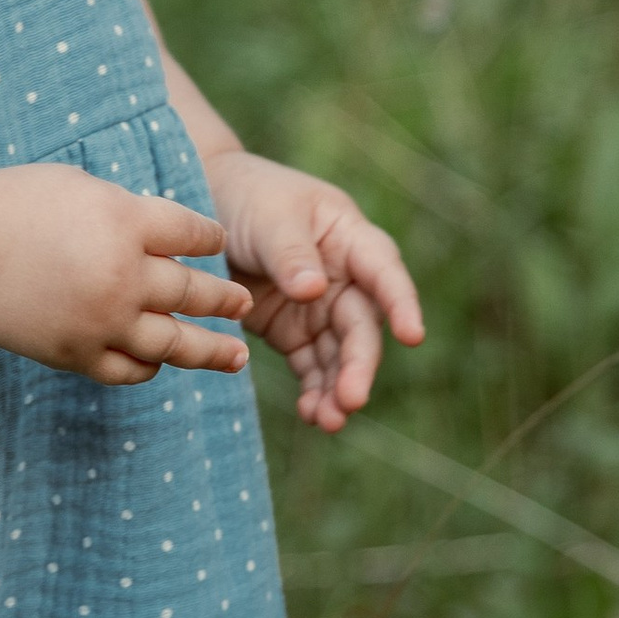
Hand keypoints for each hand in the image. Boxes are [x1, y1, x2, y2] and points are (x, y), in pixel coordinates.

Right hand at [0, 163, 254, 387]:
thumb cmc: (10, 205)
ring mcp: (101, 321)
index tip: (217, 243)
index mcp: (126, 221)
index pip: (193, 235)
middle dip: (224, 298)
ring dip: (211, 349)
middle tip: (244, 302)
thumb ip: (130, 211)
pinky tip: (161, 362)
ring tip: (237, 356)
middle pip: (193, 291)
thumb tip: (172, 236)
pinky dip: (151, 367)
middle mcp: (122, 275)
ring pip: (174, 343)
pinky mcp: (75, 355)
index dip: (210, 239)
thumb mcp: (79, 186)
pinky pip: (130, 369)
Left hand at [203, 152, 423, 432]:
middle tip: (351, 399)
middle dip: (358, 365)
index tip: (412, 335)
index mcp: (349, 238)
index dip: (401, 303)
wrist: (206, 204)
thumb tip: (315, 291)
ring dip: (337, 388)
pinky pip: (311, 366)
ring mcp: (320, 308)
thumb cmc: (248, 196)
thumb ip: (291, 254)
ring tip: (327, 421)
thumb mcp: (270, 217)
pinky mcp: (294, 331)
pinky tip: (311, 414)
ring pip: (340, 355)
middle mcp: (344, 277)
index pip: (383, 272)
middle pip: (361, 326)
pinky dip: (314, 391)